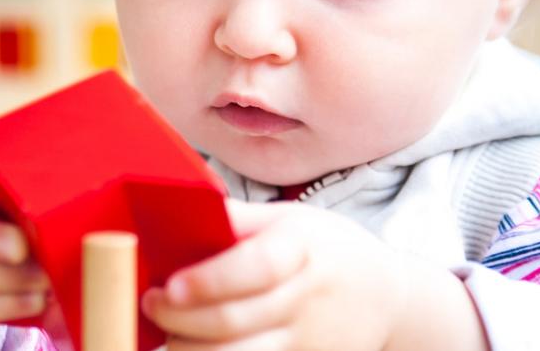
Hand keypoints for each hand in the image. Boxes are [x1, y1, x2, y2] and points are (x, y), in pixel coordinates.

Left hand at [140, 201, 484, 350]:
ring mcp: (305, 340)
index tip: (171, 286)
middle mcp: (305, 298)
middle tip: (152, 305)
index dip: (209, 280)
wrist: (387, 299)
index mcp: (301, 248)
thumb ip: (239, 218)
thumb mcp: (293, 220)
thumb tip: (178, 203)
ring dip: (190, 350)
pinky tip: (195, 349)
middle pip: (233, 321)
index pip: (254, 268)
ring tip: (171, 334)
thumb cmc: (327, 251)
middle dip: (180, 319)